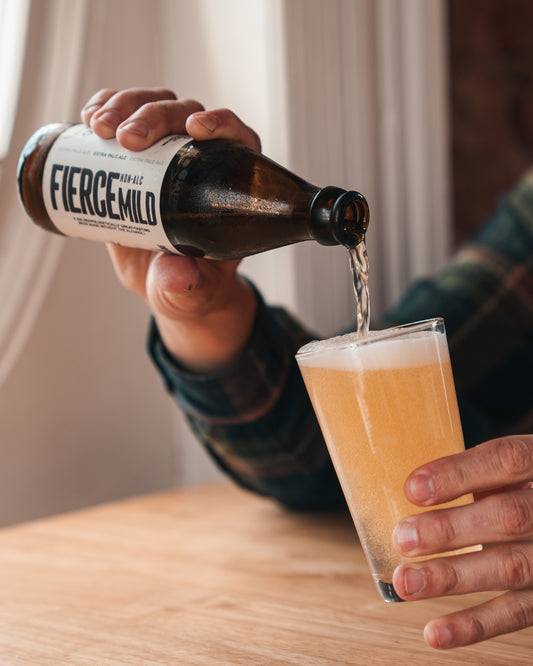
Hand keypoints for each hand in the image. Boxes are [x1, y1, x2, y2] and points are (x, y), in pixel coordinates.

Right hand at [80, 87, 260, 371]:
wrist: (165, 283)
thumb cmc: (194, 285)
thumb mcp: (193, 291)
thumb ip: (188, 286)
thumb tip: (177, 276)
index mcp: (230, 182)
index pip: (235, 137)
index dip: (219, 122)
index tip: (195, 129)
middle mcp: (202, 157)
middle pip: (185, 115)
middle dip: (155, 116)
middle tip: (128, 140)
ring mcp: (166, 150)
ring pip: (151, 105)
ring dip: (125, 106)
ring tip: (99, 130)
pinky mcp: (134, 155)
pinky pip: (121, 117)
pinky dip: (104, 108)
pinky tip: (89, 121)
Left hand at [391, 435, 532, 648]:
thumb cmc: (521, 488)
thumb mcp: (510, 469)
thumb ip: (476, 473)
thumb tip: (409, 489)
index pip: (506, 460)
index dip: (459, 474)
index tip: (413, 488)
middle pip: (508, 516)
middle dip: (450, 529)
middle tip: (404, 538)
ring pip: (510, 567)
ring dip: (452, 577)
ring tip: (406, 582)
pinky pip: (517, 614)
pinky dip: (474, 625)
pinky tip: (435, 631)